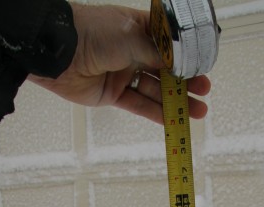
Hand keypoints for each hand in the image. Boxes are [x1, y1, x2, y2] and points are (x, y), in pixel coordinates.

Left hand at [28, 3, 210, 123]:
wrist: (58, 52)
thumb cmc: (92, 33)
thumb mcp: (131, 37)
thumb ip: (157, 53)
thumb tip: (179, 64)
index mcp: (138, 29)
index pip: (168, 43)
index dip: (186, 55)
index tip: (203, 65)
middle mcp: (132, 50)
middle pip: (165, 69)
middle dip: (186, 81)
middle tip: (205, 90)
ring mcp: (123, 73)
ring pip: (155, 90)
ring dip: (176, 101)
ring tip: (199, 110)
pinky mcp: (113, 94)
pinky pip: (139, 105)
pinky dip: (156, 113)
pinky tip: (173, 120)